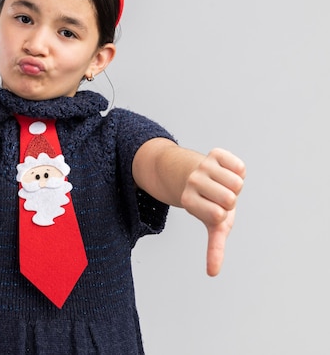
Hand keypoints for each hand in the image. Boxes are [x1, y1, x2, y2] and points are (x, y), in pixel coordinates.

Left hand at [180, 148, 245, 275]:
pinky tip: (225, 171)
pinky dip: (238, 170)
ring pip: (237, 182)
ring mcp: (202, 166)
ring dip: (234, 185)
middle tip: (218, 197)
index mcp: (188, 200)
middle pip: (230, 197)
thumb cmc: (210, 205)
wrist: (196, 175)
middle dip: (230, 200)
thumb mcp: (213, 225)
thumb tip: (212, 273)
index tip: (213, 210)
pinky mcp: (215, 154)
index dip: (222, 214)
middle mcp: (193, 181)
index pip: (217, 214)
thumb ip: (214, 248)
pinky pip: (239, 166)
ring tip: (222, 185)